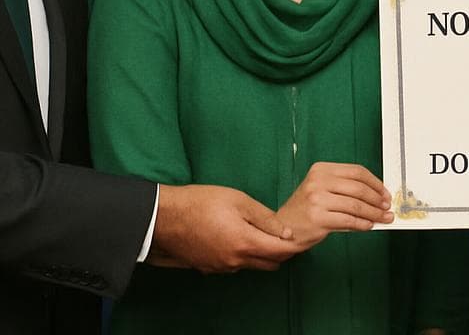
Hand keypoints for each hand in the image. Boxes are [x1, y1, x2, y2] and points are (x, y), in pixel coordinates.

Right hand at [149, 184, 295, 272]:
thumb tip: (287, 232)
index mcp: (245, 243)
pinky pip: (235, 265)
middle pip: (270, 263)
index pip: (281, 252)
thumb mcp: (239, 200)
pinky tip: (241, 237)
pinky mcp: (209, 268)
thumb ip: (265, 218)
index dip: (296, 245)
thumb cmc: (201, 202)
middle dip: (282, 251)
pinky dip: (245, 255)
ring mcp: (221, 267)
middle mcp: (235, 261)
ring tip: (264, 233)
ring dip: (263, 254)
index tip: (304, 235)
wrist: (164, 217)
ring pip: (253, 265)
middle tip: (287, 233)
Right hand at [276, 162, 393, 252]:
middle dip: (377, 199)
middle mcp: (318, 182)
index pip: (356, 171)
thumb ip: (345, 189)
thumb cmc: (306, 210)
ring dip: (373, 214)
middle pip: (358, 188)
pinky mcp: (318, 218)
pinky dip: (362, 224)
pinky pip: (348, 220)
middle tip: (386, 207)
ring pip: (356, 205)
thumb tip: (376, 197)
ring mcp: (317, 200)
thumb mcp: (322, 190)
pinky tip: (368, 225)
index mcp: (321, 170)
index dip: (375, 182)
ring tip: (383, 218)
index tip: (384, 193)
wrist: (282, 229)